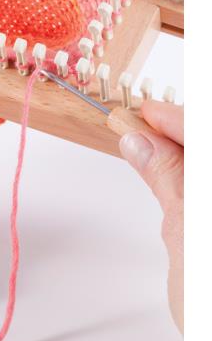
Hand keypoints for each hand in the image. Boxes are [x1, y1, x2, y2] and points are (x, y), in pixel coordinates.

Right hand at [119, 101, 182, 332]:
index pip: (202, 133)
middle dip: (176, 133)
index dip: (173, 117)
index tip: (140, 111)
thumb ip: (167, 176)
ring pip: (200, 170)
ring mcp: (206, 211)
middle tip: (136, 127)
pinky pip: (198, 189)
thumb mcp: (187, 230)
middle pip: (202, 151)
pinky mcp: (201, 223)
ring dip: (181, 155)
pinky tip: (171, 177)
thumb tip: (139, 139)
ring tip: (148, 148)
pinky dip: (186, 179)